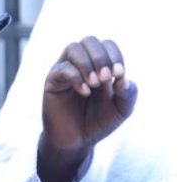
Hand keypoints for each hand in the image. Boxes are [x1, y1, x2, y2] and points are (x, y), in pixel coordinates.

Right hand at [38, 37, 137, 181]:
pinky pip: (61, 69)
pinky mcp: (53, 82)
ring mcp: (66, 70)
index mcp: (100, 64)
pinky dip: (76, 77)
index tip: (119, 74)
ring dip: (87, 64)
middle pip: (90, 40)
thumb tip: (124, 78)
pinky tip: (84, 92)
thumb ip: (128, 94)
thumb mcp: (122, 109)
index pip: (108, 45)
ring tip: (95, 84)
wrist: (78, 141)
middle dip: (101, 57)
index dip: (115, 55)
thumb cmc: (100, 121)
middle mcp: (82, 62)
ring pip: (73, 48)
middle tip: (107, 78)